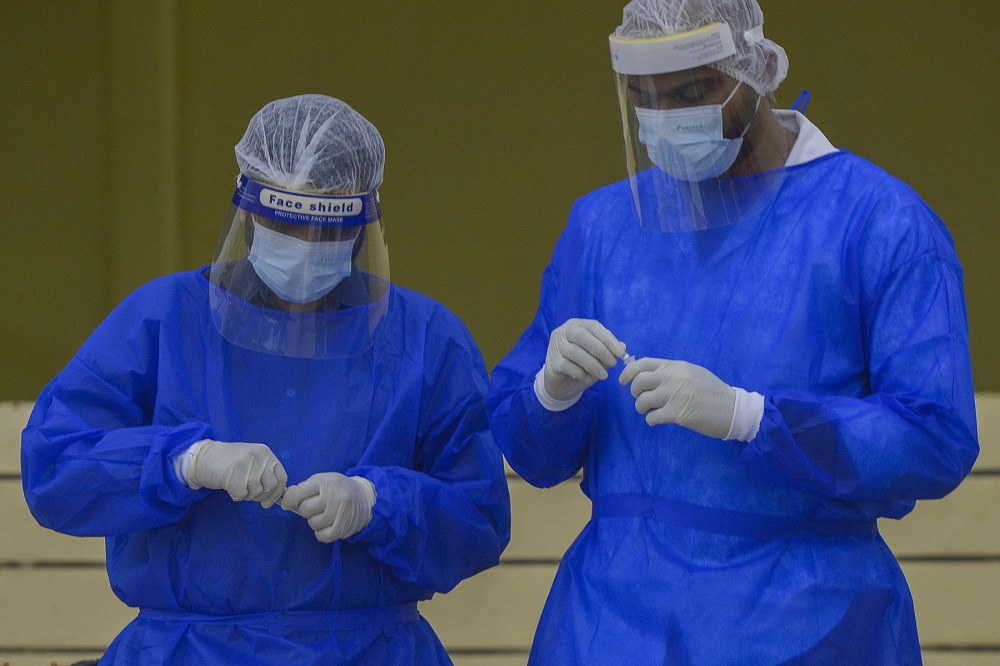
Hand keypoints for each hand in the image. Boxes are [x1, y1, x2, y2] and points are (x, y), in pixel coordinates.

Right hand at [187, 439, 287, 506]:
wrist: (204, 456)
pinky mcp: (233, 471)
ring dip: (247, 495)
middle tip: (248, 493)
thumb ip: (264, 476)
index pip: (282, 478)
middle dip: (260, 496)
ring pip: (256, 491)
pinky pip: (241, 494)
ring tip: (237, 486)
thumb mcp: (252, 463)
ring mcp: (247, 462)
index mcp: (266, 453)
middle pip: (271, 486)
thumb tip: (274, 499)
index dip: (276, 494)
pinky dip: (236, 495)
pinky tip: (230, 487)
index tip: (267, 502)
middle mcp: (259, 455)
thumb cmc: (230, 464)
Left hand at [280, 472, 375, 542]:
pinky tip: (326, 525)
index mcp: (327, 482)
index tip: (287, 503)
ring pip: (313, 523)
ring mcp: (340, 513)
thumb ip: (305, 487)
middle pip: (305, 509)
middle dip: (305, 509)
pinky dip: (320, 533)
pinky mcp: (343, 528)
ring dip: (314, 520)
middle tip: (314, 507)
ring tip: (323, 514)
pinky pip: (322, 536)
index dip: (289, 499)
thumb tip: (286, 500)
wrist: (365, 497)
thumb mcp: (323, 480)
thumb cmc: (339, 488)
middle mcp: (334, 496)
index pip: (299, 492)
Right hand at [543, 319, 625, 400]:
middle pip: (582, 335)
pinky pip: (567, 366)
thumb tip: (622, 346)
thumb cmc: (583, 365)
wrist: (563, 384)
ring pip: (574, 351)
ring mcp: (555, 346)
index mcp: (577, 325)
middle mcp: (564, 332)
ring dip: (593, 364)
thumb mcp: (598, 357)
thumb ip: (608, 350)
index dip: (608, 338)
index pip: (593, 326)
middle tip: (613, 364)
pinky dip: (580, 373)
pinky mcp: (551, 363)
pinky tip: (588, 378)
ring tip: (604, 375)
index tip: (620, 353)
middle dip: (601, 350)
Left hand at [619, 358, 735, 438]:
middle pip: (638, 382)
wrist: (731, 408)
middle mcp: (672, 377)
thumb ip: (671, 372)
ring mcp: (674, 395)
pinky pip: (652, 417)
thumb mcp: (691, 372)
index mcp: (675, 366)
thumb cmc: (712, 390)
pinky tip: (658, 420)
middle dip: (634, 392)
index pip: (642, 363)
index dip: (628, 372)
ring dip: (641, 408)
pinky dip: (651, 420)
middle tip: (641, 399)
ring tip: (649, 411)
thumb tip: (648, 375)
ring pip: (642, 401)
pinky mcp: (677, 413)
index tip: (622, 381)